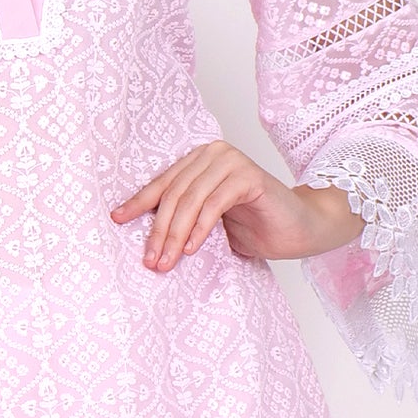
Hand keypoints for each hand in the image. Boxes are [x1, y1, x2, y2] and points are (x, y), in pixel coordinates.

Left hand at [111, 142, 363, 271]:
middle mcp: (213, 154)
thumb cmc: (254, 227)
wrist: (299, 229)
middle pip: (173, 194)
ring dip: (174, 234)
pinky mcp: (249, 176)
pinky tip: (190, 250)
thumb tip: (144, 236)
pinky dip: (200, 229)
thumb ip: (182, 217)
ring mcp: (231, 161)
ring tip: (166, 262)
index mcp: (199, 160)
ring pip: (190, 199)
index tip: (117, 221)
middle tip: (150, 260)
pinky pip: (214, 203)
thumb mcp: (207, 222)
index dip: (138, 204)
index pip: (162, 184)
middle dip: (158, 231)